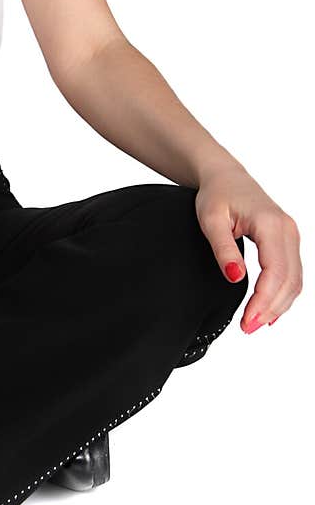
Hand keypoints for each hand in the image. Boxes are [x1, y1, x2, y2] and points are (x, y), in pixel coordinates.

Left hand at [195, 163, 301, 333]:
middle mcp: (288, 230)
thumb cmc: (217, 194)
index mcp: (270, 224)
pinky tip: (270, 309)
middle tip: (249, 328)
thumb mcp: (210, 220)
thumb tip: (236, 278)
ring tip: (255, 322)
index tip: (248, 321)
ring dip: (278, 305)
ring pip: (295, 280)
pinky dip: (283, 293)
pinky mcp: (288, 241)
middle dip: (271, 309)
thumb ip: (223, 249)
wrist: (225, 177)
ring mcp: (291, 235)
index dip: (264, 301)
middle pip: (289, 280)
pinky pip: (293, 273)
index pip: (275, 272)